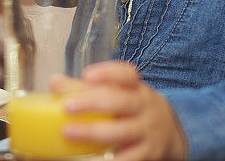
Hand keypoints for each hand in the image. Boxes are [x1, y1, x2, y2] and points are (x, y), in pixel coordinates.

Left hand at [50, 60, 186, 160]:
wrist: (169, 134)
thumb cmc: (133, 110)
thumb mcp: (119, 94)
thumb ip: (88, 88)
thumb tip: (55, 82)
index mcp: (136, 89)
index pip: (127, 75)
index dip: (108, 73)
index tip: (86, 75)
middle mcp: (145, 108)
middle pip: (122, 101)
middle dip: (93, 103)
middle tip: (67, 106)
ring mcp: (148, 132)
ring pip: (123, 132)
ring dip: (94, 132)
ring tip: (68, 132)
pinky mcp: (148, 154)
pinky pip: (127, 159)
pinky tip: (87, 160)